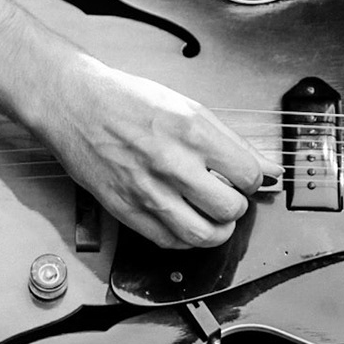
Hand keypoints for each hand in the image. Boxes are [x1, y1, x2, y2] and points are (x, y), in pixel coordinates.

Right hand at [0, 0, 279, 249]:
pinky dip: (186, 239)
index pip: (248, 175)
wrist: (74, 104)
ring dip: (217, 230)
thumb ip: (232, 142)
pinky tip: (186, 221)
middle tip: (229, 196)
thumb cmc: (128, 101)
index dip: (251, 179)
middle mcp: (173, 164)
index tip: (243, 176)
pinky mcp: (126, 210)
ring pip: (203, 235)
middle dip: (237, 206)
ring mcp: (148, 191)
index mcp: (193, 132)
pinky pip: (169, 242)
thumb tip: (269, 169)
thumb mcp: (190, 109)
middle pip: (231, 209)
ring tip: (213, 216)